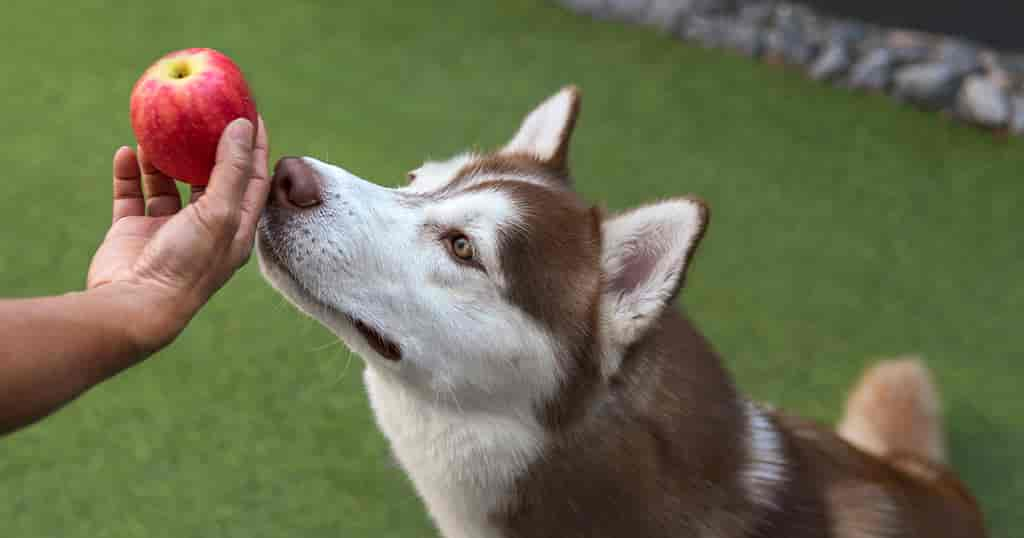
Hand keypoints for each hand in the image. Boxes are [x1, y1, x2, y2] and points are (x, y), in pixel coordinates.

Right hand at [87, 116, 269, 352]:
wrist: (136, 305)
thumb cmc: (188, 262)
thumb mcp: (219, 211)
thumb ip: (231, 168)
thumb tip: (243, 124)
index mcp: (235, 228)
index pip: (252, 179)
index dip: (253, 146)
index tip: (250, 112)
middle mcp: (204, 228)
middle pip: (210, 177)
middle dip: (207, 145)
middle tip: (202, 111)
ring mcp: (167, 230)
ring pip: (167, 183)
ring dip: (163, 158)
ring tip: (156, 129)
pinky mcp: (133, 232)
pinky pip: (131, 194)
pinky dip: (129, 173)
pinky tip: (126, 150)